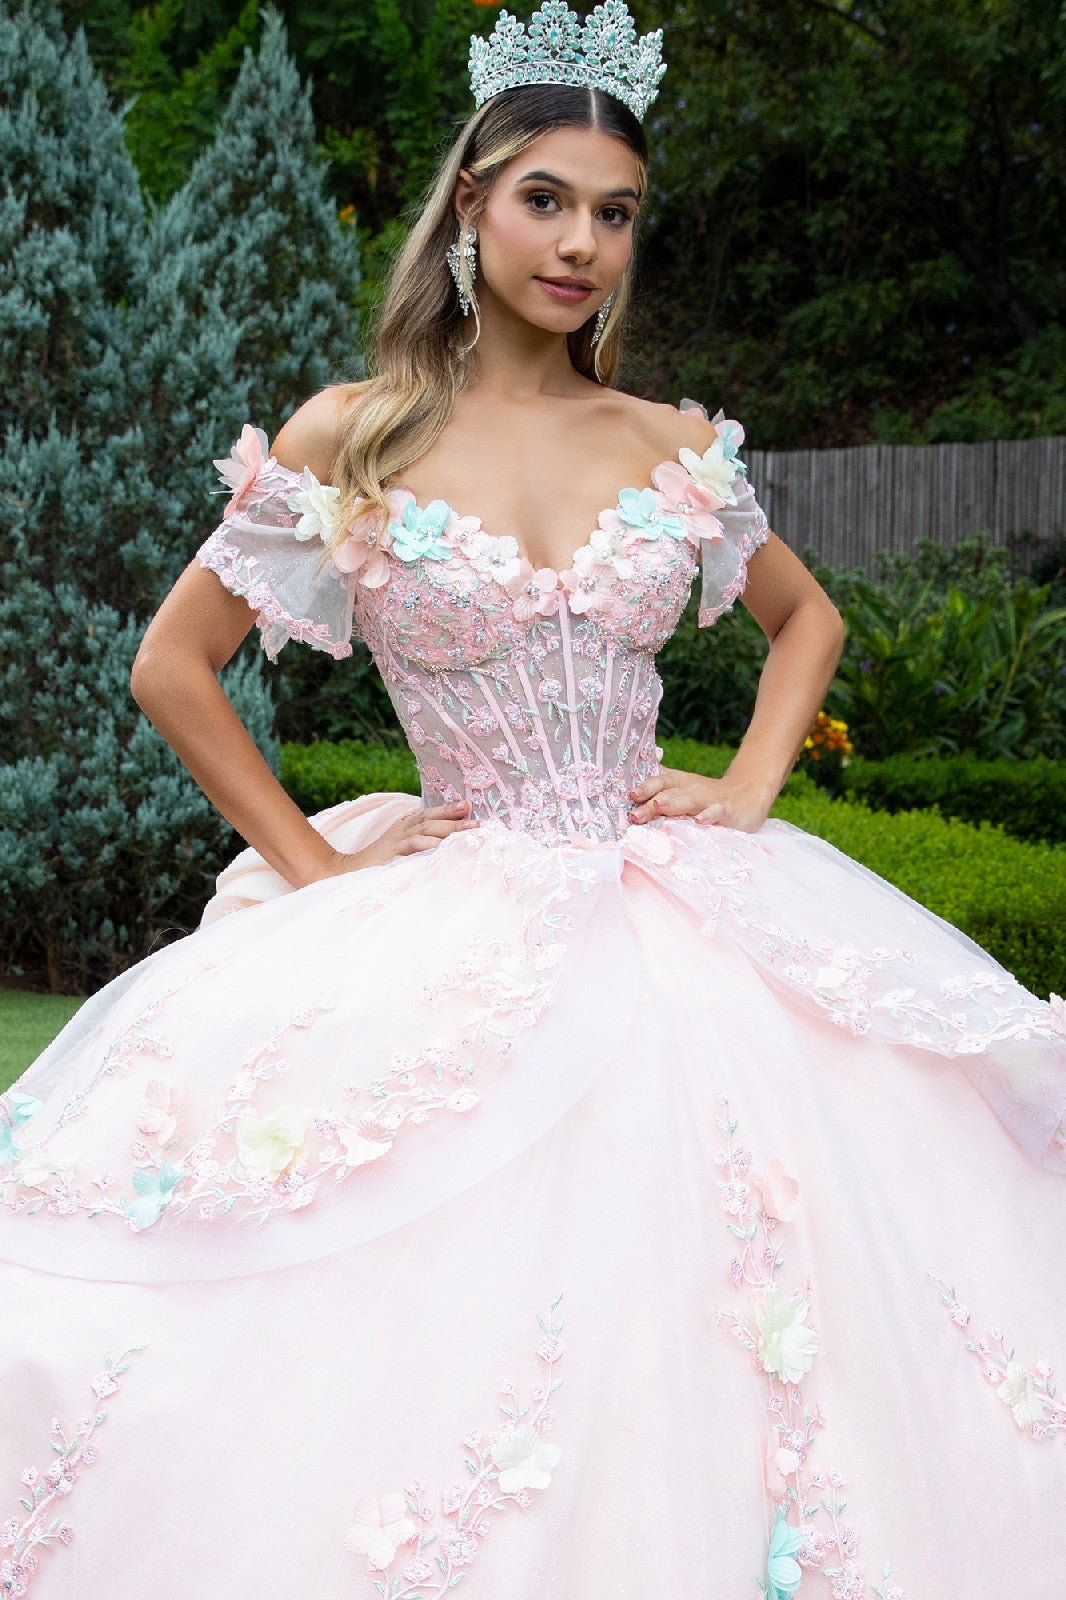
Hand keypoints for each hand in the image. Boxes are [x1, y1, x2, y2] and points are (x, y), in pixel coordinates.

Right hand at [316, 800, 478, 876]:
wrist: (343, 874)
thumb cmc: (373, 867)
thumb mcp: (397, 854)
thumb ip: (415, 848)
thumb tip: (441, 848)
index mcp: (402, 830)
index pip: (427, 815)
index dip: (447, 810)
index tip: (467, 806)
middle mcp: (399, 832)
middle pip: (430, 820)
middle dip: (454, 818)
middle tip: (477, 820)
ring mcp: (394, 843)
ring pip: (425, 831)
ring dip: (449, 829)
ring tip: (470, 831)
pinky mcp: (390, 855)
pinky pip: (412, 847)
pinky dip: (429, 845)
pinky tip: (444, 847)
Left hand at [628, 767, 775, 832]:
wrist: (748, 793)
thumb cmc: (706, 795)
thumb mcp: (683, 788)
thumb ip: (659, 786)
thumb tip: (630, 787)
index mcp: (678, 783)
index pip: (658, 782)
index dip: (643, 787)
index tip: (629, 795)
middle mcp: (690, 788)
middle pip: (668, 792)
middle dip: (650, 800)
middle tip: (635, 812)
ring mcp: (708, 799)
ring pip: (689, 799)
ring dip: (674, 803)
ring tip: (659, 806)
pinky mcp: (726, 810)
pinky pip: (716, 812)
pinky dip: (708, 816)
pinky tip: (699, 821)